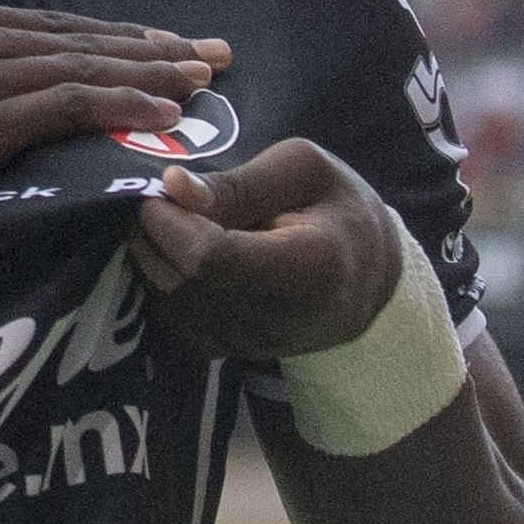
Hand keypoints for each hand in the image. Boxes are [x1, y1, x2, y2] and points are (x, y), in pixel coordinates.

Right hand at [0, 0, 230, 206]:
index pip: (42, 24)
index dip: (101, 32)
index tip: (149, 36)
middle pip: (79, 41)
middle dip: (150, 49)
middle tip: (211, 52)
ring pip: (86, 69)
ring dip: (152, 75)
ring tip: (204, 80)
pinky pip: (70, 108)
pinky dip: (124, 106)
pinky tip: (165, 114)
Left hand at [129, 139, 401, 361]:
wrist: (369, 277)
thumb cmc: (337, 209)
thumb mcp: (302, 169)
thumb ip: (237, 182)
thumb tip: (171, 186)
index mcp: (311, 265)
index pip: (211, 258)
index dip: (170, 224)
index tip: (160, 193)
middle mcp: (283, 317)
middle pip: (184, 285)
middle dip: (153, 241)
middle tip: (160, 205)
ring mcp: (257, 344)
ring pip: (173, 308)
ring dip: (155, 264)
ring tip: (172, 228)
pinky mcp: (235, 354)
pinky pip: (178, 324)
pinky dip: (166, 289)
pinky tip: (181, 259)